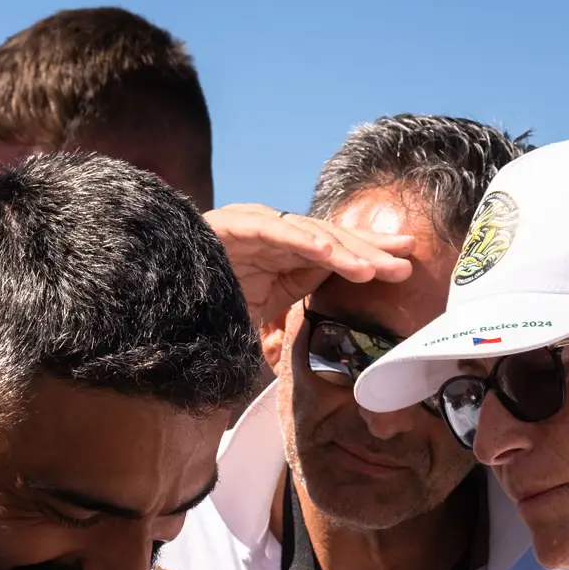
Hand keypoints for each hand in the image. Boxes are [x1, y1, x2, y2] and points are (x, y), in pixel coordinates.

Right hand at [204, 203, 413, 325]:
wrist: (161, 288)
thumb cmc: (210, 300)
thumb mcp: (260, 314)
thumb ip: (288, 316)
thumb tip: (315, 345)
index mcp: (287, 256)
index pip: (338, 254)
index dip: (371, 258)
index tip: (406, 266)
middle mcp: (278, 236)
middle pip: (334, 241)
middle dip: (372, 250)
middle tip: (407, 261)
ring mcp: (258, 227)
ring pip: (312, 235)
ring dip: (345, 251)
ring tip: (375, 268)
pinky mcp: (236, 224)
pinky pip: (277, 231)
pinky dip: (304, 241)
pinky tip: (331, 252)